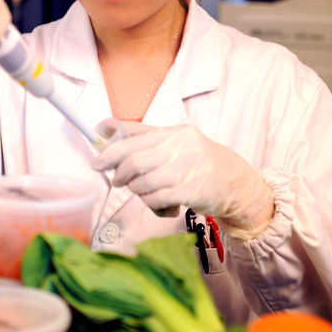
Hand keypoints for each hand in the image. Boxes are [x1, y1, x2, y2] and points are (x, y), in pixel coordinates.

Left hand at [92, 121, 273, 238]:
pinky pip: (157, 199)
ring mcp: (187, 169)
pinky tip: (157, 202)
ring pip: (143, 182)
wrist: (234, 181)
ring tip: (140, 191)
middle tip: (116, 180)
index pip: (132, 138)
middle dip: (119, 174)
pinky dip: (151, 203)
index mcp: (173, 133)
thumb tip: (105, 128)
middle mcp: (181, 147)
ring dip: (136, 190)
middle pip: (134, 161)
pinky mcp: (191, 191)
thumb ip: (143, 135)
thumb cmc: (198, 161)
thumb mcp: (175, 141)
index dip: (109, 152)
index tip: (97, 162)